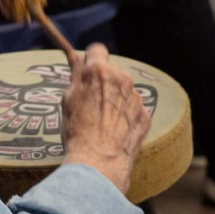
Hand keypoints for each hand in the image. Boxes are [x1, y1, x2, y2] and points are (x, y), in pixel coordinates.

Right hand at [61, 43, 151, 194]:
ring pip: (124, 89)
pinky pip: (134, 109)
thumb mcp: (68, 99)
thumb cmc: (77, 130)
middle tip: (92, 100)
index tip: (86, 70)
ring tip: (104, 120)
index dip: (90, 59)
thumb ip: (76, 75)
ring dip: (116, 97)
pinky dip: (126, 115)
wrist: (98, 163)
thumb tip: (76, 59)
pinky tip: (115, 130)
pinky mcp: (145, 116)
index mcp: (99, 70)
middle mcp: (121, 78)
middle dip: (103, 80)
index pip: (97, 49)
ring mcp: (135, 98)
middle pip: (112, 70)